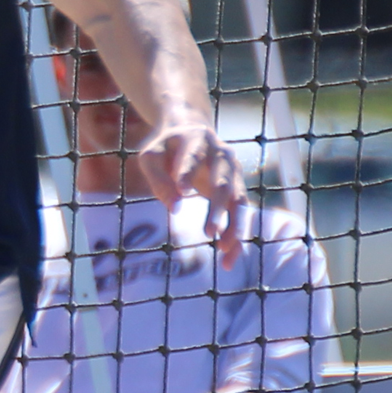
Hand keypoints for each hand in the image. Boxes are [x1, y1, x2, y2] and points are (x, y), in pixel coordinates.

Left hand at [135, 119, 245, 267]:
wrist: (190, 131)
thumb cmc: (165, 148)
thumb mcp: (151, 156)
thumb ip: (158, 179)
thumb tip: (175, 207)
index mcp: (197, 140)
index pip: (193, 157)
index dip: (188, 173)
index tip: (182, 191)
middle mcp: (222, 156)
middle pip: (223, 184)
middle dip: (217, 209)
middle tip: (208, 232)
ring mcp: (234, 173)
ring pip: (239, 203)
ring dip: (234, 228)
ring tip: (224, 251)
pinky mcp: (237, 190)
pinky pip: (240, 216)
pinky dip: (237, 238)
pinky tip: (228, 261)